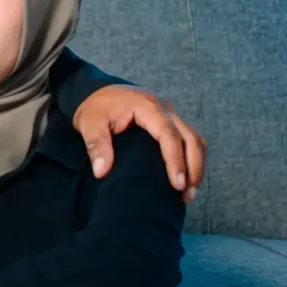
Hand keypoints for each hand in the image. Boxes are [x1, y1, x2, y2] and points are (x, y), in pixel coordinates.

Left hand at [73, 85, 205, 204]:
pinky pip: (190, 139)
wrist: (98, 92)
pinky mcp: (171, 122)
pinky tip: (187, 179)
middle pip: (190, 137)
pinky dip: (193, 159)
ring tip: (189, 192)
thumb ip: (96, 145)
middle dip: (193, 168)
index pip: (169, 134)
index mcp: (147, 107)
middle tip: (186, 195)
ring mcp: (170, 114)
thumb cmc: (96, 108)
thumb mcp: (89, 123)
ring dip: (197, 165)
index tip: (177, 185)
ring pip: (195, 139)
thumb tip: (102, 172)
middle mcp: (164, 109)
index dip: (175, 160)